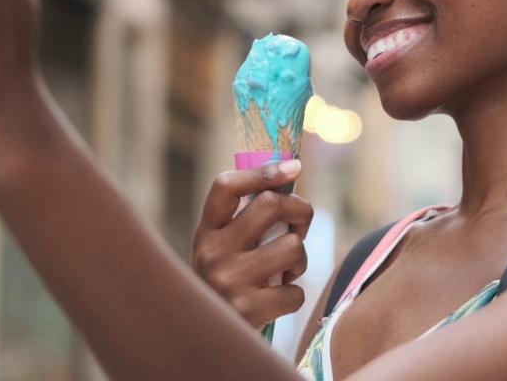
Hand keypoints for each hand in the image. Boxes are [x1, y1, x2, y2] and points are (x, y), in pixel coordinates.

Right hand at [192, 160, 312, 328]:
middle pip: (270, 205)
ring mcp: (228, 280)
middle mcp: (212, 251)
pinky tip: (276, 300)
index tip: (294, 167)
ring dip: (301, 259)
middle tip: (300, 227)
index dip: (263, 171)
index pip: (226, 186)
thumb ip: (247, 218)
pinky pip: (295, 290)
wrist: (205, 339)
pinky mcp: (247, 310)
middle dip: (300, 211)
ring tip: (286, 271)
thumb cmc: (228, 283)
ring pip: (293, 247)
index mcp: (206, 231)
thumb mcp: (223, 248)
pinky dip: (294, 295)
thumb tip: (291, 172)